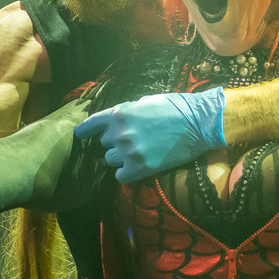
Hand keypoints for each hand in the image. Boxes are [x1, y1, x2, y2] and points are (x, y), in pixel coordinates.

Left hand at [74, 88, 225, 182]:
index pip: (92, 123)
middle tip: (133, 140)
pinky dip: (127, 174)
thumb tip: (119, 121)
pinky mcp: (140, 167)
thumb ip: (128, 112)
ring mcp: (129, 151)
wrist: (199, 122)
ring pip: (110, 160)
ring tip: (138, 153)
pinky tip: (137, 168)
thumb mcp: (146, 102)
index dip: (84, 130)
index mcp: (120, 112)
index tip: (79, 135)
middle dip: (114, 142)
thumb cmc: (176, 108)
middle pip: (104, 144)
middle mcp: (120, 132)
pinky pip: (121, 176)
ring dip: (121, 158)